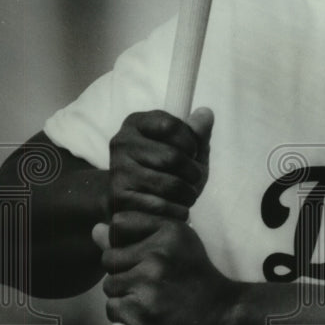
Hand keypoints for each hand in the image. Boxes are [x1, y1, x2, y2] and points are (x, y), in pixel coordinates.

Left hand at [101, 215, 237, 324]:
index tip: (144, 255)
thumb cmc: (198, 279)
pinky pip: (113, 309)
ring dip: (124, 296)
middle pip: (110, 258)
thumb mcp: (176, 246)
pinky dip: (125, 316)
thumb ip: (135, 237)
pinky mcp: (141, 309)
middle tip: (151, 283)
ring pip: (110, 286)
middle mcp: (158, 251)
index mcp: (169, 229)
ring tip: (151, 299)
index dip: (125, 242)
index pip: (119, 224)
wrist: (224, 313)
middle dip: (124, 272)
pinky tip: (148, 314)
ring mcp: (148, 281)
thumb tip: (95, 229)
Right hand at [106, 107, 213, 240]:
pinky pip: (160, 206)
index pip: (171, 125)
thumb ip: (197, 132)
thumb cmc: (165, 169)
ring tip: (188, 195)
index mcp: (137, 123)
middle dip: (193, 172)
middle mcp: (122, 143)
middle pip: (172, 157)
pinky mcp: (119, 198)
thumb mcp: (186, 148)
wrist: (134, 200)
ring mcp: (118, 170)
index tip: (193, 153)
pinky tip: (177, 209)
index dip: (191, 142)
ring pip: (169, 184)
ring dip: (188, 193)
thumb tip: (206, 114)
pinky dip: (178, 210)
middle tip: (194, 180)